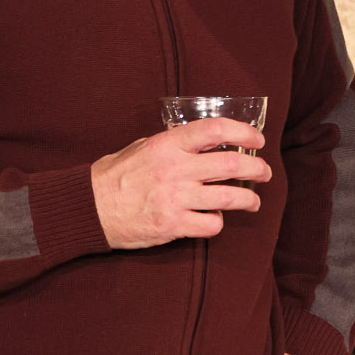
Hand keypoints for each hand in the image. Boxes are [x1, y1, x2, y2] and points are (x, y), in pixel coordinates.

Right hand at [92, 119, 265, 248]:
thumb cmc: (115, 175)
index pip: (215, 130)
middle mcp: (175, 169)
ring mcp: (175, 198)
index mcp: (168, 145)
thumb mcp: (142, 147)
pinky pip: (211, 225)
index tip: (257, 140)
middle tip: (264, 173)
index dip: (243, 133)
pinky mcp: (173, 225)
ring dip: (249, 200)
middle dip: (257, 169)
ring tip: (252, 202)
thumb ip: (172, 143)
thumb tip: (203, 140)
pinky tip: (214, 220)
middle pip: (233, 166)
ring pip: (230, 198)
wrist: (90, 208)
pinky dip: (218, 223)